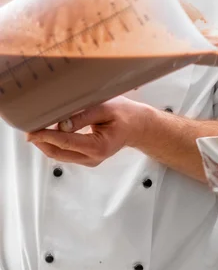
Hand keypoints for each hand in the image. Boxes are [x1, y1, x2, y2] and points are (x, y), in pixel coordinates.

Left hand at [26, 97, 152, 166]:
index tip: (32, 130)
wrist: (138, 126)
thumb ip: (83, 116)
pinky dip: (55, 144)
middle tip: (28, 130)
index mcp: (98, 146)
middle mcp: (93, 158)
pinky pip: (66, 153)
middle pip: (58, 153)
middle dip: (41, 142)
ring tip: (35, 129)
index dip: (46, 136)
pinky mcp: (87, 158)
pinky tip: (48, 133)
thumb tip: (60, 124)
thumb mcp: (105, 108)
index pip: (66, 142)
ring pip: (60, 155)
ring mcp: (89, 160)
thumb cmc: (125, 115)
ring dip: (46, 144)